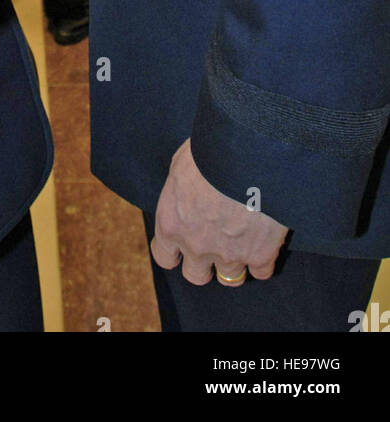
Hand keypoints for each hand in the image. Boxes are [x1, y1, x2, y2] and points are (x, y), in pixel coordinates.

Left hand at [151, 139, 287, 285]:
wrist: (246, 155)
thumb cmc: (208, 151)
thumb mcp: (181, 165)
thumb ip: (180, 189)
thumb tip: (184, 190)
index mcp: (172, 224)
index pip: (164, 257)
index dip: (175, 252)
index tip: (184, 242)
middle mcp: (196, 246)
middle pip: (196, 275)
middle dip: (205, 263)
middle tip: (216, 244)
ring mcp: (228, 255)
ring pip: (230, 278)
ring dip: (235, 263)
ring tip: (242, 243)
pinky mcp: (259, 255)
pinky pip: (261, 272)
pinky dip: (263, 259)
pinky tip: (265, 242)